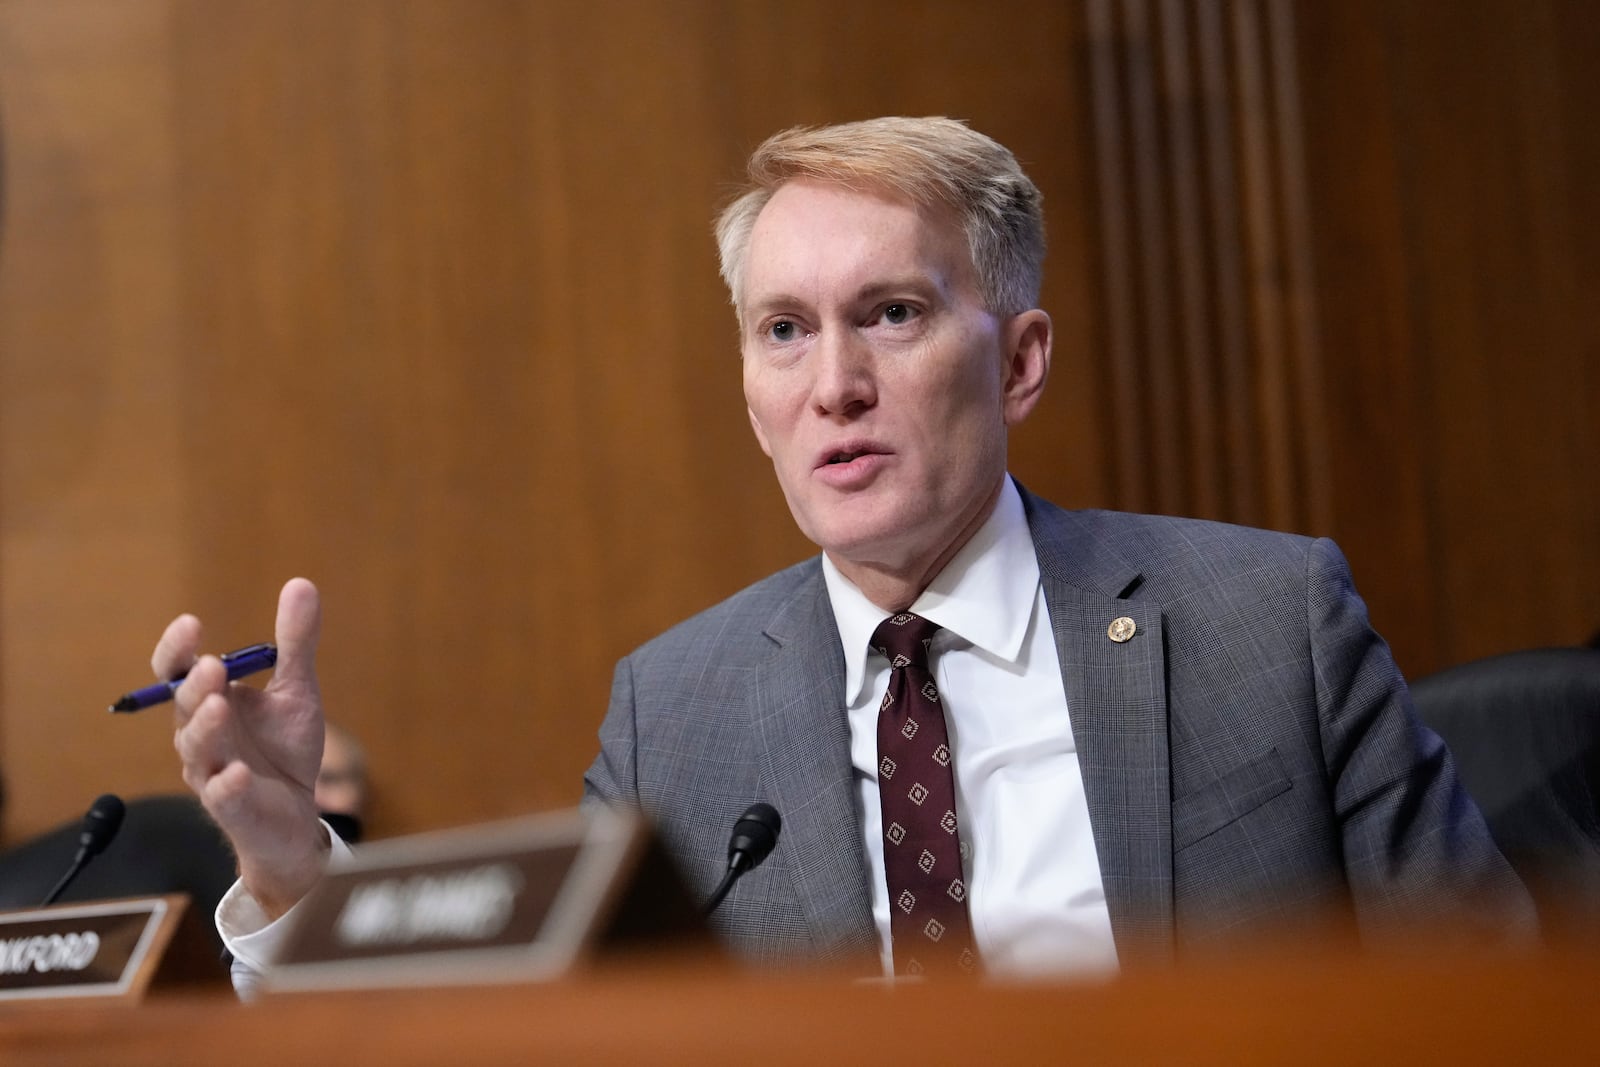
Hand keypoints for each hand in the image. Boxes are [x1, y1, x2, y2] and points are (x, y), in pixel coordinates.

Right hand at [161, 577, 329, 918]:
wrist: (297, 815)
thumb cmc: (284, 750)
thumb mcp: (296, 691)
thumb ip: (294, 643)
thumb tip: (300, 583)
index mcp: (209, 704)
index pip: (176, 674)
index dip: (176, 650)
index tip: (190, 623)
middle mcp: (202, 737)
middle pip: (184, 708)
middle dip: (194, 687)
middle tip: (210, 666)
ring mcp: (213, 774)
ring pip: (197, 751)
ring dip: (205, 728)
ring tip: (219, 706)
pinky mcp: (234, 809)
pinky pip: (223, 798)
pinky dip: (227, 786)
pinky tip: (238, 774)